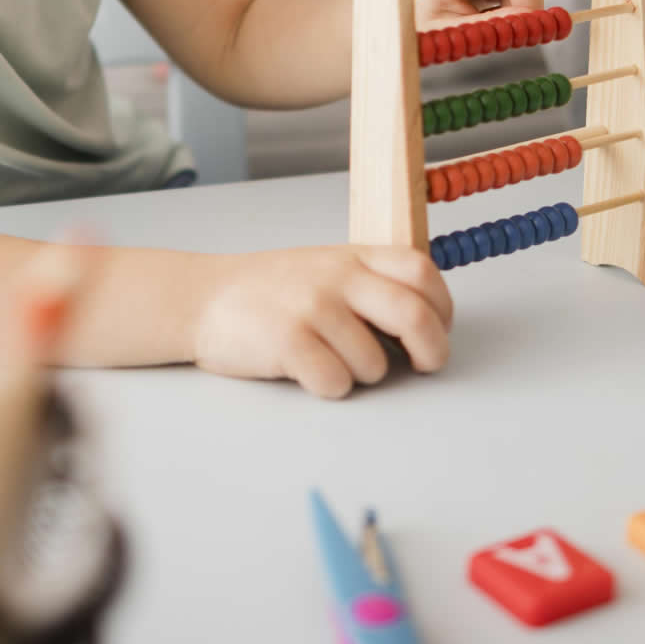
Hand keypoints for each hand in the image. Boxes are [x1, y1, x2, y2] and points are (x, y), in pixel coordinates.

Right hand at [191, 243, 452, 398]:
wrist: (202, 298)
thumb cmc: (271, 291)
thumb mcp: (326, 267)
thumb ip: (371, 283)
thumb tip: (425, 323)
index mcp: (352, 255)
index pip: (421, 271)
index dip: (441, 305)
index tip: (439, 328)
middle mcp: (337, 276)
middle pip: (414, 315)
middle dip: (432, 351)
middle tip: (424, 367)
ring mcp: (312, 307)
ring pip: (374, 363)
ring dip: (363, 374)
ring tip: (333, 361)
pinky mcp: (288, 341)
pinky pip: (336, 382)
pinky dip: (331, 388)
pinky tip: (309, 373)